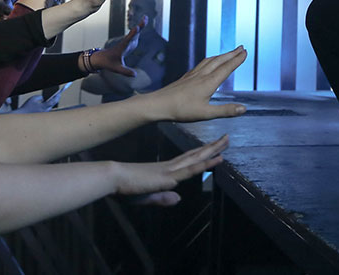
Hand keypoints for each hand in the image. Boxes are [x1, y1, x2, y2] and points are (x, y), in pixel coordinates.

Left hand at [89, 20, 142, 76]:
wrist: (101, 58)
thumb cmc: (108, 63)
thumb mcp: (116, 69)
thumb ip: (125, 71)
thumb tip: (135, 74)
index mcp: (122, 47)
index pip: (128, 40)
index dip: (133, 34)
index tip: (137, 28)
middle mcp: (125, 43)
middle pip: (134, 33)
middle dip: (140, 26)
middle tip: (145, 18)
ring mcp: (126, 42)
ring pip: (134, 33)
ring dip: (140, 26)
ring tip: (145, 18)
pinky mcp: (127, 43)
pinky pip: (134, 35)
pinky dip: (138, 30)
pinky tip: (142, 25)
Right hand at [111, 135, 228, 196]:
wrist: (112, 178)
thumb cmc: (124, 188)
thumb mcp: (147, 197)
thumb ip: (162, 199)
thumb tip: (179, 199)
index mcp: (165, 171)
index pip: (188, 160)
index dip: (202, 154)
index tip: (214, 148)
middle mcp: (170, 168)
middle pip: (196, 156)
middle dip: (212, 148)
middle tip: (226, 138)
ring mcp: (170, 170)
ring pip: (196, 159)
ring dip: (213, 151)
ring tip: (226, 142)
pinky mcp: (167, 176)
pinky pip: (189, 170)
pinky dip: (203, 165)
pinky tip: (214, 160)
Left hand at [150, 47, 246, 122]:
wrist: (159, 104)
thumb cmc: (181, 110)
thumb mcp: (206, 113)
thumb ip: (225, 110)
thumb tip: (243, 109)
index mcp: (209, 83)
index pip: (226, 68)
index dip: (237, 60)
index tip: (245, 52)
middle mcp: (202, 75)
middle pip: (219, 61)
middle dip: (231, 54)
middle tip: (241, 48)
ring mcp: (193, 75)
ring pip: (210, 60)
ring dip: (222, 55)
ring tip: (229, 53)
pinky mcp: (186, 77)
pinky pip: (202, 64)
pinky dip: (210, 60)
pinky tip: (208, 62)